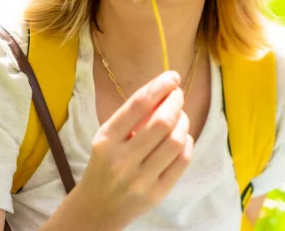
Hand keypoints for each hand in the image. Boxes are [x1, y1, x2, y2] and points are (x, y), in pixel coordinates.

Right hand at [73, 70, 193, 229]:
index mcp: (106, 140)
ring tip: (180, 116)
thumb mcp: (107, 138)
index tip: (172, 76)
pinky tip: (181, 137)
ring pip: (175, 141)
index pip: (138, 105)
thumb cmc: (105, 163)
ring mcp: (140, 179)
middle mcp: (122, 160)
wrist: (97, 208)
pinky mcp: (157, 193)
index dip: (159, 86)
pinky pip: (182, 161)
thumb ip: (132, 117)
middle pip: (161, 122)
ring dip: (183, 121)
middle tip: (177, 95)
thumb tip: (165, 91)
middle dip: (175, 102)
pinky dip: (186, 143)